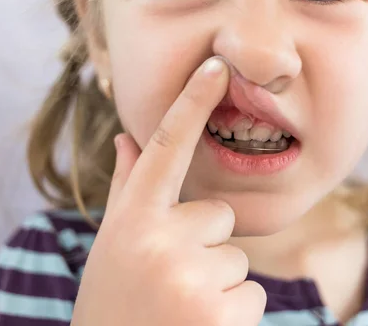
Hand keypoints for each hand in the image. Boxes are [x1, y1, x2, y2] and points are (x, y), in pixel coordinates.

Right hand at [72, 57, 266, 325]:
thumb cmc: (115, 302)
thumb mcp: (114, 244)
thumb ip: (129, 187)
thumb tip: (127, 135)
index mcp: (130, 220)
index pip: (166, 148)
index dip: (191, 103)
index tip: (217, 65)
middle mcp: (157, 241)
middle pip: (218, 216)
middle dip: (203, 246)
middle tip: (169, 282)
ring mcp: (190, 277)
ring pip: (237, 259)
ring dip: (216, 284)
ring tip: (179, 310)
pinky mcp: (223, 314)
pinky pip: (253, 294)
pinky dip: (233, 314)